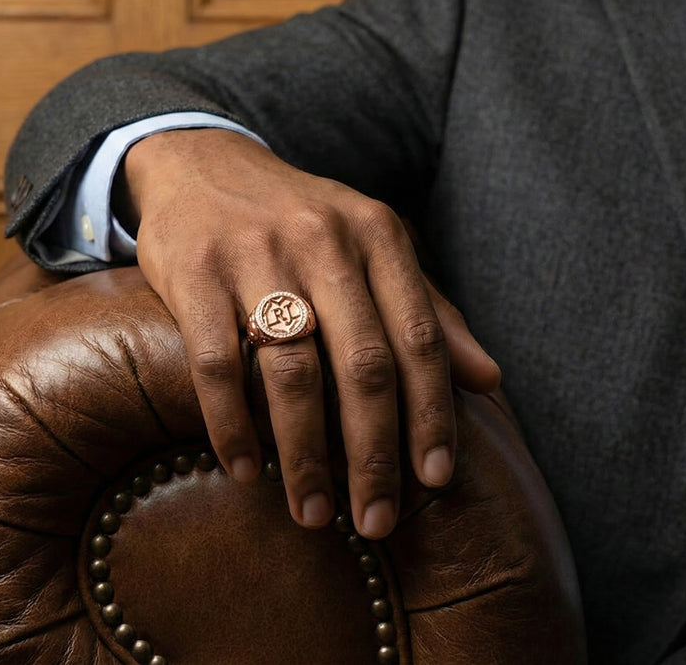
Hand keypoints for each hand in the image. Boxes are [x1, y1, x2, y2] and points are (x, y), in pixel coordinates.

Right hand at [119, 128, 500, 538]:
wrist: (205, 166)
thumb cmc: (302, 222)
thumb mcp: (374, 249)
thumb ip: (431, 311)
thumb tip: (489, 382)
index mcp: (378, 235)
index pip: (420, 337)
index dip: (432, 414)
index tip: (434, 479)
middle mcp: (323, 241)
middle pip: (363, 366)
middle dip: (374, 454)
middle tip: (375, 520)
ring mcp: (255, 255)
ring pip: (292, 373)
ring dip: (305, 455)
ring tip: (314, 512)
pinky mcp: (195, 274)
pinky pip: (216, 365)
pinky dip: (232, 426)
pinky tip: (245, 470)